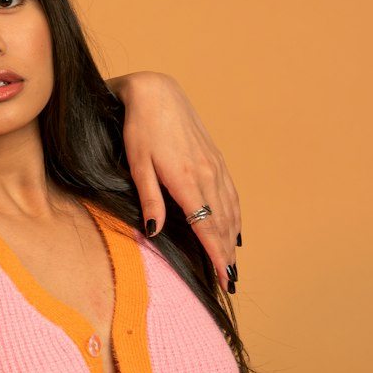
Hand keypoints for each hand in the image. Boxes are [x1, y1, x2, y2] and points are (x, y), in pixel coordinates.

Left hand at [109, 71, 240, 289]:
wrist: (156, 93)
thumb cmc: (139, 129)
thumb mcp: (137, 165)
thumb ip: (149, 199)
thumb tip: (155, 231)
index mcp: (187, 180)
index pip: (207, 227)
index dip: (216, 254)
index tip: (223, 277)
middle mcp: (207, 175)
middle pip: (222, 222)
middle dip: (226, 253)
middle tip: (229, 280)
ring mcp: (214, 166)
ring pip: (229, 209)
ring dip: (232, 237)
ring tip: (233, 261)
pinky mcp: (214, 158)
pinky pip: (230, 192)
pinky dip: (235, 214)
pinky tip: (235, 227)